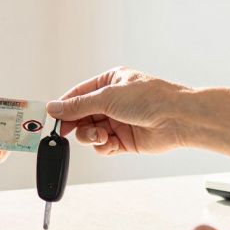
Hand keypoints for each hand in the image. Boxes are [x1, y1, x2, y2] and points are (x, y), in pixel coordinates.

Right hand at [46, 67, 192, 155]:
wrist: (178, 119)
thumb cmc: (149, 98)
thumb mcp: (107, 97)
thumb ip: (78, 106)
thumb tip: (53, 107)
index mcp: (109, 82)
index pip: (78, 94)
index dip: (64, 107)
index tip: (51, 118)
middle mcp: (113, 102)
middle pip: (82, 116)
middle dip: (76, 125)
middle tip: (64, 133)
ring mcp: (119, 121)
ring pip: (91, 132)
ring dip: (91, 136)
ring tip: (100, 136)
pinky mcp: (125, 140)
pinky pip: (104, 145)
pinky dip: (104, 146)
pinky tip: (111, 143)